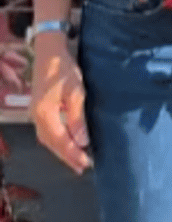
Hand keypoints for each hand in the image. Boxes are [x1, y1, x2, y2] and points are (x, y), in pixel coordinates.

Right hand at [29, 35, 91, 174]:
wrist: (49, 54)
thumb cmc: (64, 71)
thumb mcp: (76, 93)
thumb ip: (77, 118)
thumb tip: (81, 141)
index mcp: (45, 114)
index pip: (60, 141)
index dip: (72, 154)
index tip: (86, 164)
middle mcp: (36, 118)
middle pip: (52, 144)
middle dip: (67, 156)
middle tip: (83, 167)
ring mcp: (36, 114)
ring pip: (48, 139)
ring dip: (62, 150)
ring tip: (77, 160)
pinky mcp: (39, 110)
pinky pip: (47, 132)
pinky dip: (57, 141)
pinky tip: (67, 144)